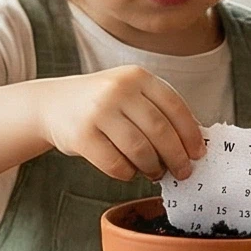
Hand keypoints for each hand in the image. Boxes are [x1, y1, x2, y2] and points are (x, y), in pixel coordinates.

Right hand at [34, 66, 202, 180]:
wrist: (52, 103)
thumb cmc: (102, 104)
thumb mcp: (130, 93)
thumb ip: (158, 111)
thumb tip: (193, 145)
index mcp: (137, 76)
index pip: (174, 106)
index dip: (190, 134)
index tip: (198, 154)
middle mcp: (118, 89)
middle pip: (160, 131)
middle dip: (176, 157)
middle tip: (183, 172)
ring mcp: (98, 112)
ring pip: (139, 150)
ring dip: (152, 168)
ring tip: (155, 173)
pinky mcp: (81, 136)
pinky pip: (115, 164)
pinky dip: (128, 173)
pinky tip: (130, 171)